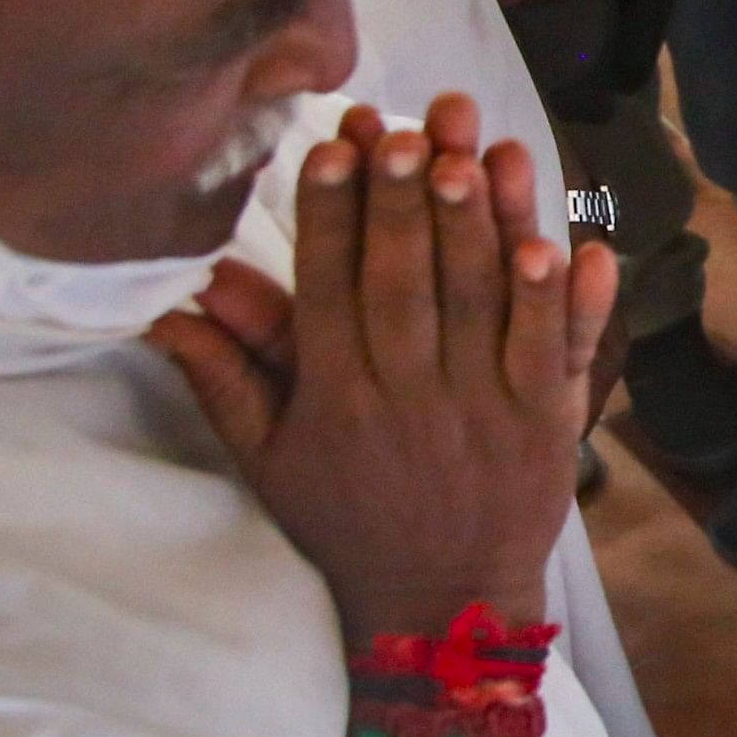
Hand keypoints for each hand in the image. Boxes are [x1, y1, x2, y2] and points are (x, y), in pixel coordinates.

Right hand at [151, 94, 617, 632]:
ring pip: (480, 306)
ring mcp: (482, 411)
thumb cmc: (347, 520)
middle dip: (405, 202)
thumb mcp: (270, 458)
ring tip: (479, 153)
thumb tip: (169, 306)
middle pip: (404, 284)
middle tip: (407, 130)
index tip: (336, 145)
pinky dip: (561, 302)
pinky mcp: (546, 427)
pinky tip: (567, 245)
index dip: (332, 215)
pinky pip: (555, 354)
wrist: (441, 606)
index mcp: (336, 398)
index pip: (329, 288)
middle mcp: (407, 398)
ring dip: (482, 227)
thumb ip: (224, 378)